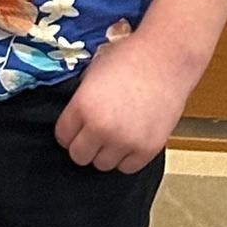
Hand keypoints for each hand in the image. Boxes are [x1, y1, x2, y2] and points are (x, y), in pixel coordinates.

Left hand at [54, 32, 197, 172]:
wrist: (165, 59)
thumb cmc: (129, 59)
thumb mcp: (92, 74)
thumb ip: (80, 101)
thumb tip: (75, 120)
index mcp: (82, 106)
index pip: (62, 136)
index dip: (67, 131)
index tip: (74, 128)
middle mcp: (101, 128)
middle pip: (79, 156)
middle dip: (83, 145)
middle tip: (93, 133)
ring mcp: (125, 141)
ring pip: (103, 165)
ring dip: (105, 152)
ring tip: (114, 135)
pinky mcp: (147, 150)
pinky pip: (127, 168)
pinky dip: (126, 157)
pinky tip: (129, 140)